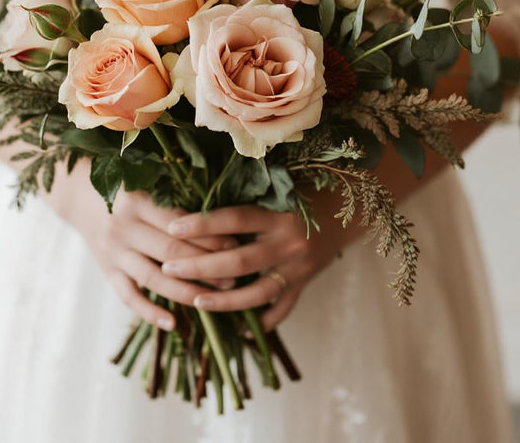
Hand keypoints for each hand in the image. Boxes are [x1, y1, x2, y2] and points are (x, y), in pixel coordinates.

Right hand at [52, 182, 237, 331]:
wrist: (79, 195)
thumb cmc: (126, 187)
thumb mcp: (147, 185)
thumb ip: (176, 200)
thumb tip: (222, 220)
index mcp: (138, 202)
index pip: (179, 225)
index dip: (208, 237)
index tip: (236, 245)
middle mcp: (123, 228)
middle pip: (170, 253)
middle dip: (205, 266)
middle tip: (234, 276)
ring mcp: (114, 252)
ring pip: (153, 278)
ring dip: (186, 291)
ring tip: (215, 299)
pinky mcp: (107, 271)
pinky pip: (129, 297)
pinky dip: (150, 312)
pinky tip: (173, 324)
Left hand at [161, 205, 346, 329]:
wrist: (350, 209)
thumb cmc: (306, 192)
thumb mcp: (278, 189)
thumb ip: (246, 199)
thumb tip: (197, 200)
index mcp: (278, 214)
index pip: (233, 219)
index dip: (202, 224)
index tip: (171, 227)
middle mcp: (288, 243)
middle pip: (239, 261)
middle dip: (201, 267)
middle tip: (169, 267)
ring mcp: (298, 269)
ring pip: (257, 293)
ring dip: (224, 301)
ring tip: (195, 301)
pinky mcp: (304, 285)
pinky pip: (280, 310)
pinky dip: (260, 322)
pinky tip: (236, 330)